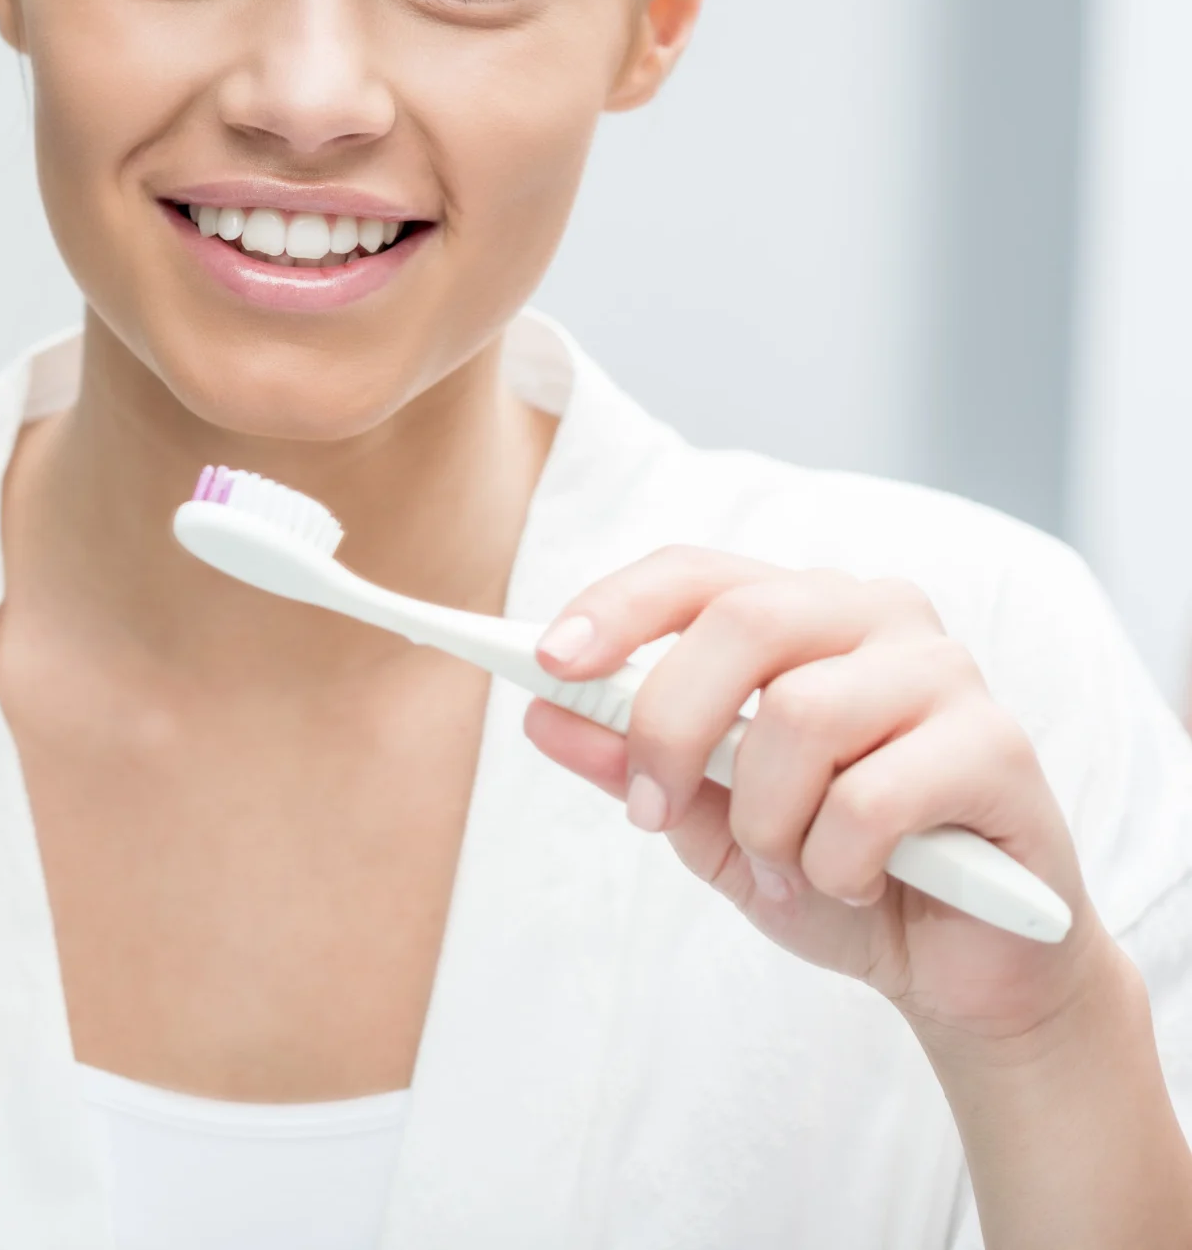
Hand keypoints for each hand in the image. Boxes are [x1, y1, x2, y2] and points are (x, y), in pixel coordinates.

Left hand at [523, 547, 1109, 1044]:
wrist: (959, 967)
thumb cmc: (833, 871)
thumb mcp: (708, 824)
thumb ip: (632, 767)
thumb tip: (541, 716)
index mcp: (801, 613)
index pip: (696, 573)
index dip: (616, 607)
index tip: (548, 664)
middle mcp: (877, 616)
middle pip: (742, 623)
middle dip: (670, 727)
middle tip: (652, 814)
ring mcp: (945, 672)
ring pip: (800, 714)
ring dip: (764, 819)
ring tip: (786, 867)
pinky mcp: (999, 749)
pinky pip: (871, 798)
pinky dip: (833, 863)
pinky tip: (853, 884)